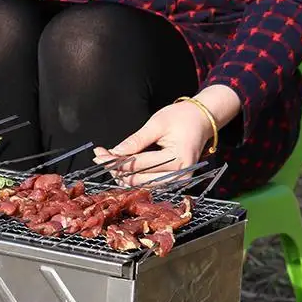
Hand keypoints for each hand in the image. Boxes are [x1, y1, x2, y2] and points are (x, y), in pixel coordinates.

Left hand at [93, 102, 211, 184]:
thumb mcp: (157, 124)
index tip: (98, 155)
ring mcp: (179, 181)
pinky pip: (149, 183)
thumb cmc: (182, 117)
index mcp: (178, 159)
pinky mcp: (175, 182)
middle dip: (116, 169)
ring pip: (142, 184)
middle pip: (138, 178)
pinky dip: (134, 176)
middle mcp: (180, 175)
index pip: (138, 164)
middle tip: (99, 158)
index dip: (115, 161)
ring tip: (107, 161)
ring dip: (122, 174)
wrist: (203, 120)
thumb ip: (136, 141)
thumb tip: (113, 153)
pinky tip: (121, 167)